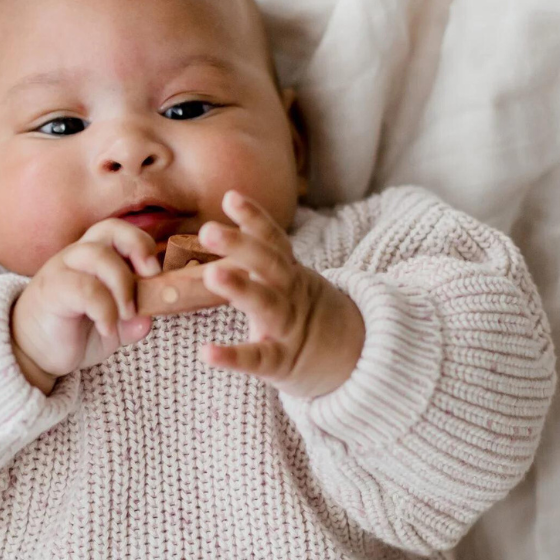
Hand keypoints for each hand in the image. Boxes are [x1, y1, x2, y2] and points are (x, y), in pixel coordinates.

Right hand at [10, 218, 161, 392]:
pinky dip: (105, 310)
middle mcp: (78, 256)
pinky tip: (107, 328)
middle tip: (150, 281)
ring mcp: (62, 270)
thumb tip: (149, 321)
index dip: (144, 246)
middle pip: (111, 228)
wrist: (33, 352)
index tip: (158, 277)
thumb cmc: (74, 332)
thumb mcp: (114, 328)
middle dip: (138, 248)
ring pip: (98, 256)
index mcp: (96, 257)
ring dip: (123, 286)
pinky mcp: (52, 291)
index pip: (122, 231)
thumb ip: (133, 323)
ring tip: (127, 315)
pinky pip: (85, 289)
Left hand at [197, 190, 364, 399]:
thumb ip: (259, 260)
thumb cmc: (303, 317)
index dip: (254, 219)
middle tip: (208, 230)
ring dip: (241, 288)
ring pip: (267, 305)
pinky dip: (233, 357)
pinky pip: (258, 359)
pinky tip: (207, 353)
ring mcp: (288, 328)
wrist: (352, 358)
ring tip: (211, 274)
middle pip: (270, 266)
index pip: (274, 242)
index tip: (231, 197)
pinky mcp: (281, 362)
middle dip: (241, 245)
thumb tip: (217, 232)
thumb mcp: (290, 283)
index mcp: (290, 274)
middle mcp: (291, 295)